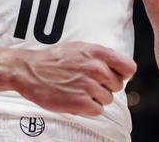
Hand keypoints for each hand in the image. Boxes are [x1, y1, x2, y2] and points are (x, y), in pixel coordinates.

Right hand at [9, 42, 135, 115]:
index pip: (129, 67)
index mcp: (97, 53)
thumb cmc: (54, 59)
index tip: (113, 76)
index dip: (122, 73)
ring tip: (78, 90)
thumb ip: (101, 55)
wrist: (29, 71)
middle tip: (87, 83)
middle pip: (117, 86)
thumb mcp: (79, 48)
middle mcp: (96, 68)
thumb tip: (120, 66)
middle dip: (105, 86)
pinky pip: (97, 110)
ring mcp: (89, 86)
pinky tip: (74, 99)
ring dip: (95, 98)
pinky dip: (87, 108)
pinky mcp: (81, 103)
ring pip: (107, 99)